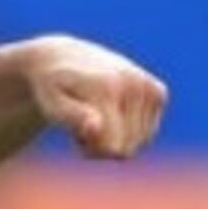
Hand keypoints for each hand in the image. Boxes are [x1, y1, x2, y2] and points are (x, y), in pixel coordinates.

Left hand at [26, 36, 169, 160]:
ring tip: (96, 115)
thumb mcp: (50, 104)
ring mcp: (149, 86)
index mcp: (110, 88)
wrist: (62, 58)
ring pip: (139, 144)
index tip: (75, 133)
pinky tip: (110, 112)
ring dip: (114, 137)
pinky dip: (129, 130)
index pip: (113, 149)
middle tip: (84, 123)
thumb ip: (71, 116)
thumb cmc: (51, 88)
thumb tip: (95, 127)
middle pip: (127, 150)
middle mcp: (134, 83)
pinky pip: (148, 134)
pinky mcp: (157, 91)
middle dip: (102, 145)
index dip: (91, 150)